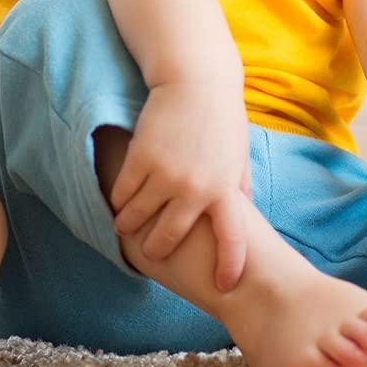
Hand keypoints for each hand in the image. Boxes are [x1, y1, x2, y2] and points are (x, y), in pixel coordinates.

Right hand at [109, 80, 252, 290]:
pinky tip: (120, 199)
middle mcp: (196, 188)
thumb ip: (240, 186)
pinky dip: (119, 200)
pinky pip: (122, 193)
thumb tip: (248, 213)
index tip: (225, 286)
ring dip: (129, 226)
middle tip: (150, 253)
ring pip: (137, 218)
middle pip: (169, 237)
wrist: (197, 80)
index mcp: (226, 189)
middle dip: (156, 250)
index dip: (230, 266)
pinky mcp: (140, 159)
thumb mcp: (238, 154)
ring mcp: (166, 175)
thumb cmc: (221, 116)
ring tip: (126, 226)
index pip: (233, 238)